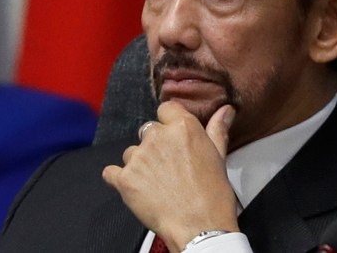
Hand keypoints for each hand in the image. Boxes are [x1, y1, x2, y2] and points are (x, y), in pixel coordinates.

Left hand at [102, 102, 238, 251]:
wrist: (200, 228)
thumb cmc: (212, 196)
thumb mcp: (219, 157)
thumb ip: (217, 129)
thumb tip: (225, 110)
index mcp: (183, 128)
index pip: (166, 109)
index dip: (169, 123)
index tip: (173, 137)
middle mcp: (158, 137)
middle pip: (148, 131)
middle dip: (155, 146)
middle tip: (169, 167)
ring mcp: (139, 157)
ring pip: (131, 152)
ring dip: (139, 164)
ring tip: (157, 184)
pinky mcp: (125, 179)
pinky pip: (111, 172)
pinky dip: (119, 179)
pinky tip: (136, 189)